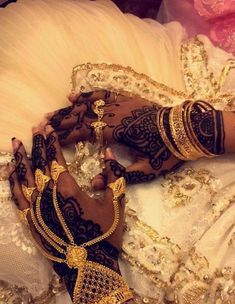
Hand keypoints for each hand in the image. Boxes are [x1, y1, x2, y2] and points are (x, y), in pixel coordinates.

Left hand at [9, 127, 125, 296]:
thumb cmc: (105, 236)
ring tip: (15, 144)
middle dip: (36, 144)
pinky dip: (12, 183)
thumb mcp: (116, 204)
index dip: (51, 141)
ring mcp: (36, 210)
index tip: (47, 127)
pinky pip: (17, 199)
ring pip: (23, 179)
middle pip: (38, 164)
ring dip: (19, 159)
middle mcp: (47, 196)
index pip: (55, 158)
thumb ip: (112, 176)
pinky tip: (10, 172)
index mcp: (68, 189)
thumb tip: (107, 152)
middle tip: (34, 128)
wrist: (90, 268)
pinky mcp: (30, 222)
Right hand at [45, 90, 181, 187]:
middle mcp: (116, 115)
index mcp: (119, 133)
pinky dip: (87, 93)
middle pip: (82, 117)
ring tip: (51, 113)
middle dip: (61, 121)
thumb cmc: (167, 153)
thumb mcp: (146, 170)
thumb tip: (93, 183)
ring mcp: (121, 104)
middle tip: (41, 124)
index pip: (86, 133)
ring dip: (68, 109)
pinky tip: (72, 94)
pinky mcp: (127, 98)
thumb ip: (120, 176)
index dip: (66, 134)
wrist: (187, 131)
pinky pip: (103, 93)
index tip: (49, 137)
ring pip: (89, 105)